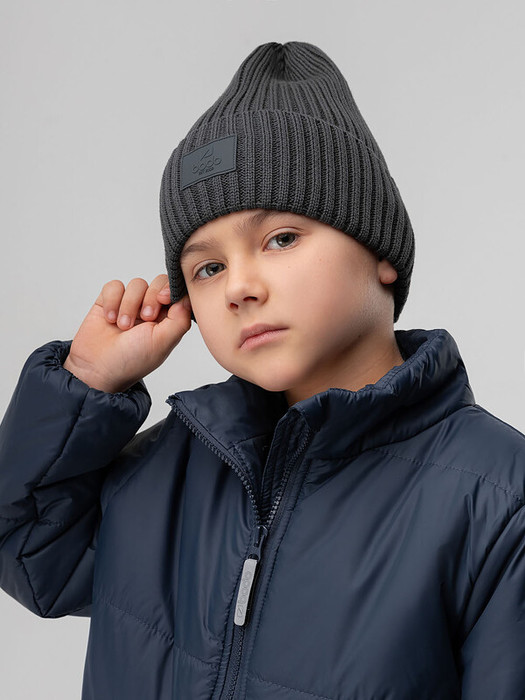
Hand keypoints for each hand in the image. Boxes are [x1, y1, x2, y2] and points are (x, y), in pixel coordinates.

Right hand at [62, 275, 191, 392]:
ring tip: (123, 326)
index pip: (176, 291)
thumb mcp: (163, 342)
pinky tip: (110, 319)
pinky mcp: (108, 301)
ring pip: (136, 284)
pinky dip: (112, 301)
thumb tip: (186, 299)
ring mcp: (129, 304)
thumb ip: (180, 319)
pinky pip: (114, 286)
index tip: (163, 299)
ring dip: (129, 304)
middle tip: (144, 318)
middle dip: (150, 297)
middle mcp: (150, 309)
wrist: (97, 368)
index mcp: (167, 319)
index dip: (170, 290)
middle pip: (158, 283)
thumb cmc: (131, 361)